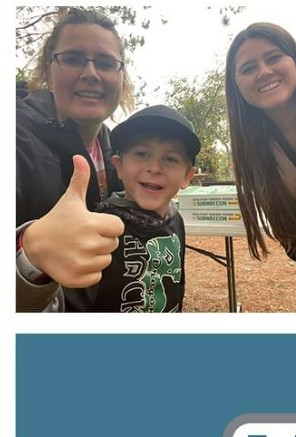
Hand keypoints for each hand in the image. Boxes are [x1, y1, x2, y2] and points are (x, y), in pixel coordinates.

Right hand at [21, 155, 123, 287]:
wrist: (36, 245)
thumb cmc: (58, 221)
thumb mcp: (71, 200)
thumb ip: (80, 179)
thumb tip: (80, 157)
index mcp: (90, 224)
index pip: (118, 228)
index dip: (108, 226)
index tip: (95, 225)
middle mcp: (88, 245)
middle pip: (113, 244)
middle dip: (103, 240)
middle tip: (85, 237)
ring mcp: (82, 263)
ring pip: (106, 261)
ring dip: (97, 256)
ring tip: (81, 249)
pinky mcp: (77, 278)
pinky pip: (97, 276)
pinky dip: (90, 272)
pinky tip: (78, 262)